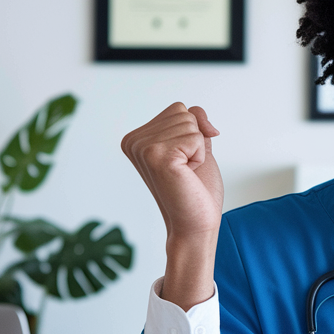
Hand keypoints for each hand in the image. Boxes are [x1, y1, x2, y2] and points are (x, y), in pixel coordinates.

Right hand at [121, 103, 222, 308]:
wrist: (195, 224)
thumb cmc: (195, 190)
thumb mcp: (196, 145)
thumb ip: (194, 120)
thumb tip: (196, 112)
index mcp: (136, 138)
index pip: (178, 109)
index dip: (193, 134)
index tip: (182, 162)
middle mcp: (133, 141)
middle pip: (183, 113)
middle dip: (195, 141)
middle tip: (186, 170)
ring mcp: (142, 148)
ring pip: (190, 123)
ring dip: (198, 150)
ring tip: (185, 173)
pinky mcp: (156, 156)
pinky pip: (195, 137)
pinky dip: (200, 156)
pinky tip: (186, 175)